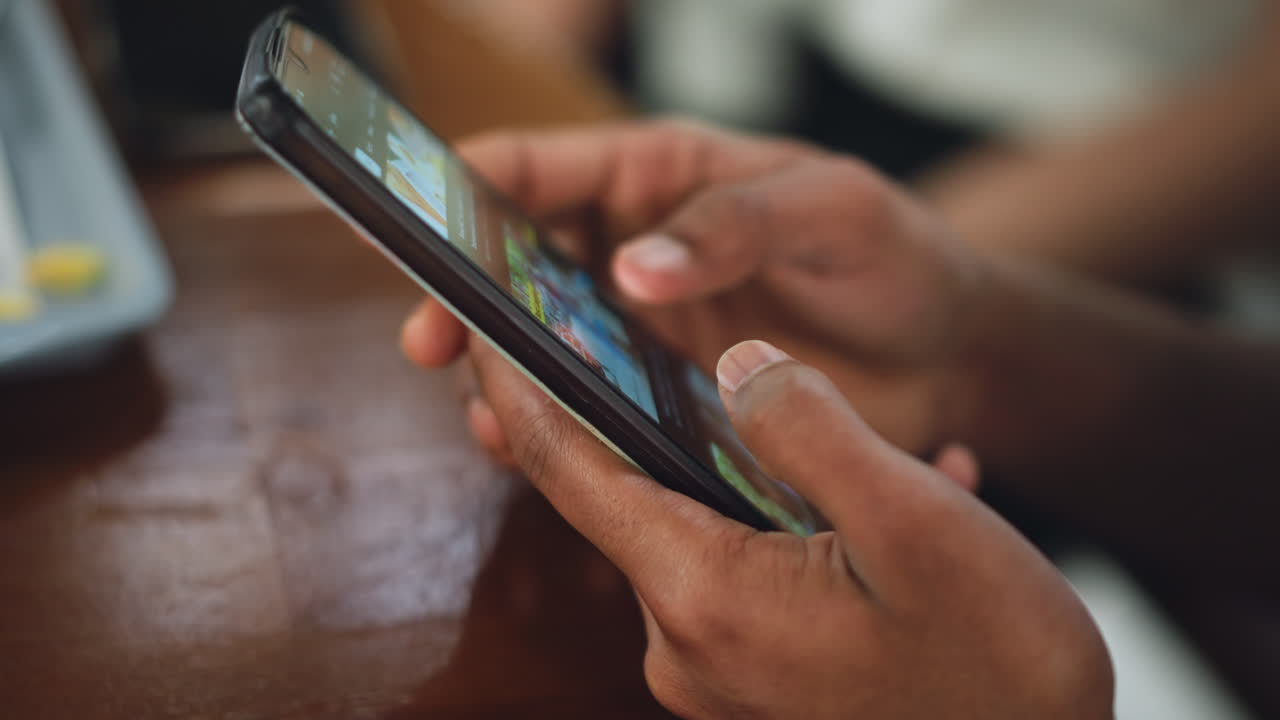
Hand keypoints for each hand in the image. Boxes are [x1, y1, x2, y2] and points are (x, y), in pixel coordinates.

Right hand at [402, 120, 986, 455]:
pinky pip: (590, 408)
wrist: (951, 353)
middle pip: (517, 264)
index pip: (541, 168)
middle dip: (464, 300)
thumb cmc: (897, 256)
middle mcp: (637, 250)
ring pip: (542, 345)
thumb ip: (735, 225)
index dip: (468, 188)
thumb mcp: (832, 211)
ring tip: (487, 415)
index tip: (421, 226)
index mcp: (663, 177)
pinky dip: (558, 429)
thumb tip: (630, 267)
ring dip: (504, 376)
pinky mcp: (666, 395)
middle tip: (430, 344)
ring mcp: (645, 329)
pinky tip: (541, 452)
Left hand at [465, 336, 1113, 718]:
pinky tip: (891, 516)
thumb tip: (737, 365)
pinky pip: (753, 575)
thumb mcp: (913, 524)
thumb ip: (809, 429)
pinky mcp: (755, 681)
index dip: (517, 381)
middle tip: (738, 363)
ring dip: (779, 480)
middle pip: (641, 492)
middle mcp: (687, 641)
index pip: (568, 463)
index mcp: (704, 593)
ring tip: (884, 463)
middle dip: (686, 420)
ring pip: (713, 528)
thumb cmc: (995, 671)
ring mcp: (719, 670)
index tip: (479, 316)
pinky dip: (803, 531)